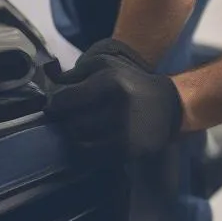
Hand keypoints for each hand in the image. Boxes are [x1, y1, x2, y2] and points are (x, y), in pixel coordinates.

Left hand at [44, 39, 182, 157]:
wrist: (170, 106)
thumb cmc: (130, 82)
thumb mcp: (105, 65)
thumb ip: (75, 71)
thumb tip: (51, 81)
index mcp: (110, 82)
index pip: (66, 100)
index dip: (54, 105)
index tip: (53, 107)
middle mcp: (118, 107)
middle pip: (71, 122)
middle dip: (65, 121)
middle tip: (68, 118)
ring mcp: (125, 132)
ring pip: (80, 140)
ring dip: (75, 135)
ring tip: (81, 127)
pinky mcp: (129, 150)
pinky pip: (93, 155)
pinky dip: (87, 148)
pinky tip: (92, 139)